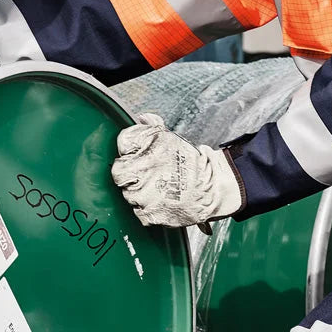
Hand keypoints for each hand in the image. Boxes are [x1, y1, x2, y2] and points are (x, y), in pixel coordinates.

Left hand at [111, 113, 244, 234]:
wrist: (212, 189)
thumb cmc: (192, 164)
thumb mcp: (172, 139)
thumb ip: (153, 127)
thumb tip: (142, 118)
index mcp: (148, 147)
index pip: (124, 142)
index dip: (130, 148)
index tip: (138, 154)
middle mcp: (142, 170)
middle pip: (119, 171)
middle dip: (129, 172)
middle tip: (145, 174)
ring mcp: (144, 195)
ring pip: (127, 192)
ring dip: (139, 191)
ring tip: (158, 188)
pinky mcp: (149, 214)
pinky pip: (138, 211)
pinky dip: (147, 208)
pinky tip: (160, 201)